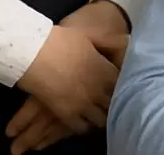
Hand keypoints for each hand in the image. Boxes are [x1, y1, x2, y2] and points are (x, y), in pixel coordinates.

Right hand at [7, 1, 132, 148]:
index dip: (123, 86)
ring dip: (100, 116)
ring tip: (96, 113)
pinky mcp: (67, 114)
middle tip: (108, 102)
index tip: (121, 87)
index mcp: (106, 70)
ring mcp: (84, 103)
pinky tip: (81, 121)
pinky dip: (83, 125)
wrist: (35, 52)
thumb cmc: (62, 40)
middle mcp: (99, 89)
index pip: (124, 85)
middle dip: (113, 103)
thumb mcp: (91, 36)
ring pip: (101, 118)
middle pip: (114, 103)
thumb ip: (108, 41)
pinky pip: (81, 127)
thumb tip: (127, 41)